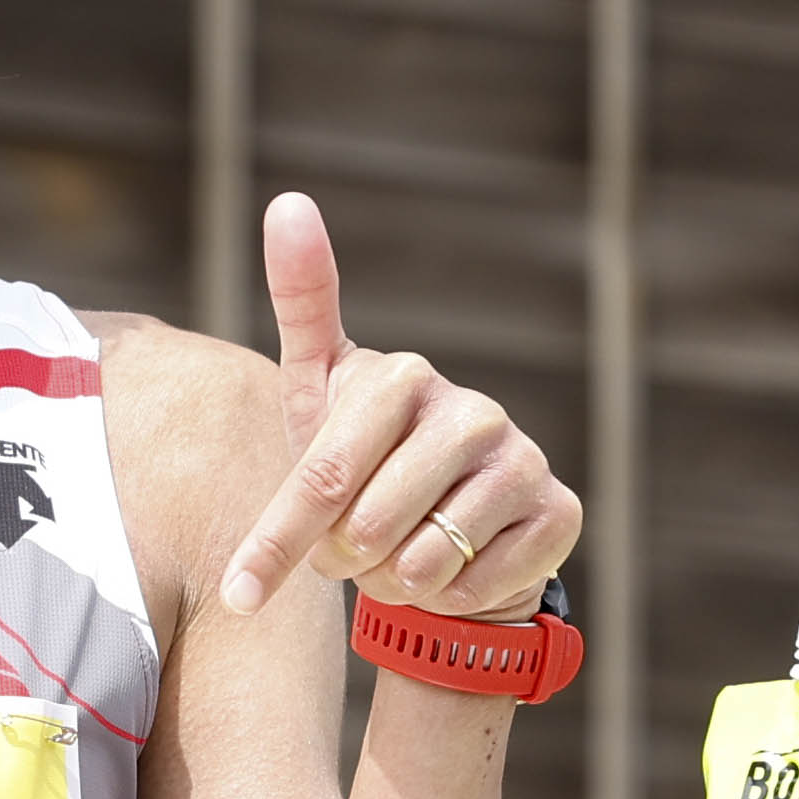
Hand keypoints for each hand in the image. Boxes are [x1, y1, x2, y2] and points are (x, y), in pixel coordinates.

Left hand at [217, 191, 579, 620]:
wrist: (449, 525)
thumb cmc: (364, 456)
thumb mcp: (317, 389)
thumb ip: (300, 303)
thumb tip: (288, 200)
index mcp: (401, 375)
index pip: (321, 478)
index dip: (278, 544)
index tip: (238, 594)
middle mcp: (471, 408)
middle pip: (366, 528)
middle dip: (343, 560)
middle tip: (352, 548)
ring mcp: (521, 458)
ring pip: (422, 564)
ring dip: (395, 582)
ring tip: (402, 553)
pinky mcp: (560, 511)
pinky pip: (473, 587)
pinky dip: (449, 597)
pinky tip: (454, 567)